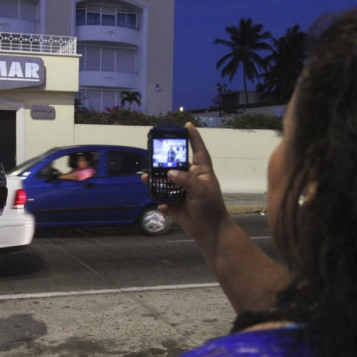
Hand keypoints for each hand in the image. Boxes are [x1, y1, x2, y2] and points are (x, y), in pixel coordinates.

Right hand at [143, 122, 228, 239]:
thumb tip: (169, 173)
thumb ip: (185, 180)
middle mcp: (190, 178)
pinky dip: (160, 201)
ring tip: (146, 178)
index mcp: (201, 171)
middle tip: (153, 153)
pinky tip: (162, 206)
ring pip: (165, 181)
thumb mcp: (201, 191)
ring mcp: (181, 190)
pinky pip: (163, 198)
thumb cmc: (210, 207)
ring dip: (156, 181)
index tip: (187, 125)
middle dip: (164, 161)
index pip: (198, 150)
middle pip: (175, 165)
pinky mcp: (174, 203)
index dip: (194, 138)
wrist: (209, 230)